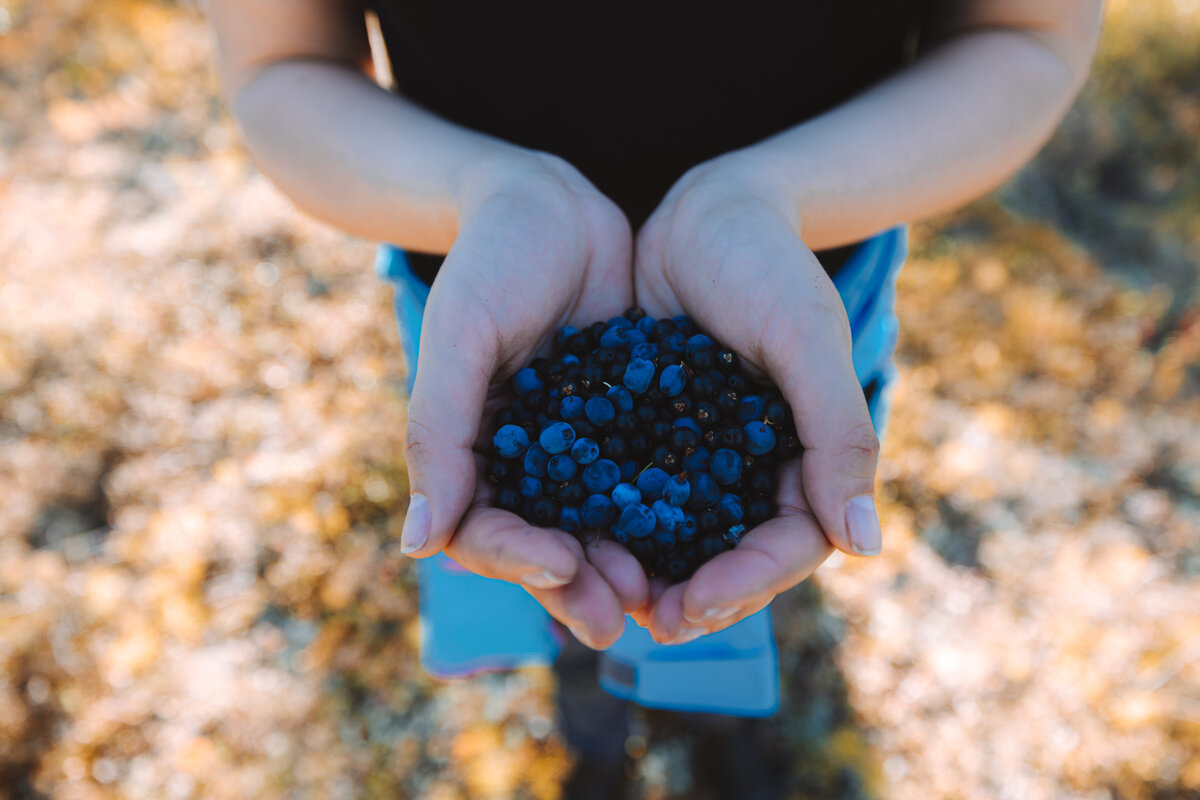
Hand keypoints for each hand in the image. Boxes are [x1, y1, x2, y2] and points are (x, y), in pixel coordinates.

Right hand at [400, 153, 646, 648]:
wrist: (553, 202)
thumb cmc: (491, 260)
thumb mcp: (461, 336)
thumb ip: (440, 434)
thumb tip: (419, 547)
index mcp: (473, 451)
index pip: (484, 529)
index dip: (517, 559)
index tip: (562, 567)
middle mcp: (524, 461)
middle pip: (545, 543)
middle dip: (577, 585)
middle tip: (618, 619)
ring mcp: (578, 447)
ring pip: (600, 526)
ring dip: (625, 565)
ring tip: (663, 599)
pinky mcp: (629, 424)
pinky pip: (647, 480)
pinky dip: (669, 514)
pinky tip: (706, 537)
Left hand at [630, 152, 882, 642]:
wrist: (704, 210)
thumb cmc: (768, 264)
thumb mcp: (804, 337)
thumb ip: (837, 433)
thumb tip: (865, 545)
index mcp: (807, 454)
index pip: (791, 542)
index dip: (749, 580)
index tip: (699, 604)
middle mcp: (754, 466)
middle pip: (732, 553)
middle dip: (695, 594)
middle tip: (647, 621)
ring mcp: (698, 454)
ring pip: (677, 535)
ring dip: (646, 571)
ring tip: (605, 596)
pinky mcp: (648, 433)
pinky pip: (628, 489)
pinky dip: (607, 519)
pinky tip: (569, 536)